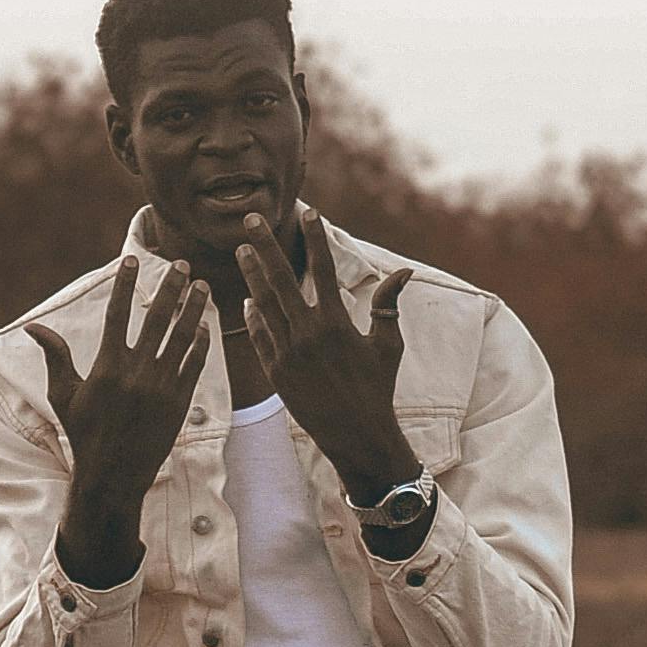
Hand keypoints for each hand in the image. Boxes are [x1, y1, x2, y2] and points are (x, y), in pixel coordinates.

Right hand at [31, 255, 208, 586]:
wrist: (112, 476)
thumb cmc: (83, 433)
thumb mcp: (63, 395)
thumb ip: (55, 356)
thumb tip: (33, 326)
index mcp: (107, 367)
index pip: (117, 314)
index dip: (124, 284)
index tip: (132, 259)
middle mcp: (136, 373)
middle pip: (157, 319)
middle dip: (170, 288)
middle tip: (180, 264)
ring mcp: (161, 388)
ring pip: (182, 338)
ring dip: (194, 310)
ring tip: (201, 287)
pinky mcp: (179, 403)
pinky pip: (193, 365)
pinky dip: (200, 344)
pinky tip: (205, 326)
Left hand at [235, 218, 415, 498]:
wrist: (356, 435)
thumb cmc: (378, 387)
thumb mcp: (388, 343)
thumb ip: (388, 304)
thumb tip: (404, 271)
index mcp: (336, 322)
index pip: (324, 268)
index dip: (315, 238)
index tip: (306, 211)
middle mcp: (307, 334)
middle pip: (280, 279)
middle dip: (265, 246)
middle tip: (250, 219)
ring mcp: (287, 353)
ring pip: (263, 305)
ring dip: (251, 276)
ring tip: (241, 251)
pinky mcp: (275, 372)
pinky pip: (259, 336)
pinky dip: (253, 317)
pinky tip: (247, 300)